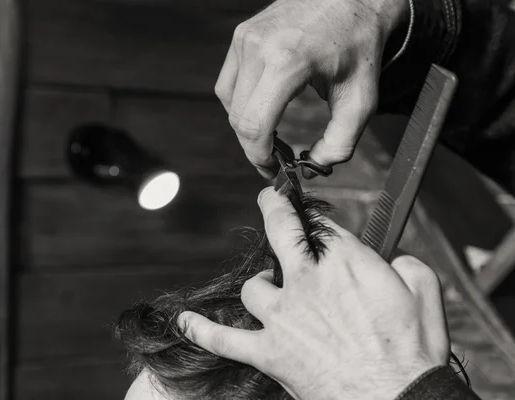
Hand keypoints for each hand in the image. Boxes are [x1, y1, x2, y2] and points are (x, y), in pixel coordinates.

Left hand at [178, 187, 449, 399]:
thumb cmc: (413, 355)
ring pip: (254, 286)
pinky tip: (185, 322)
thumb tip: (392, 258)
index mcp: (346, 264)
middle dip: (273, 209)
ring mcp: (283, 317)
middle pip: (280, 232)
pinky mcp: (269, 352)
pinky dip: (203, 330)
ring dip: (261, 286)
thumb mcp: (425, 295)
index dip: (316, 220)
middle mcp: (308, 282)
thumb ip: (406, 264)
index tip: (313, 220)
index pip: (321, 226)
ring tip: (269, 291)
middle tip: (270, 200)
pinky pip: (223, 338)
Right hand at [216, 0, 408, 177]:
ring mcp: (246, 38)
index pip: (254, 124)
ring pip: (228, 100)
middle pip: (238, 117)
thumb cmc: (359, 44)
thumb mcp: (361, 99)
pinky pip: (229, 80)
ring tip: (269, 136)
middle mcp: (258, 48)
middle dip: (253, 146)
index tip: (273, 169)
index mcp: (287, 62)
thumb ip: (340, 143)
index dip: (259, 156)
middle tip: (273, 159)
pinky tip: (263, 108)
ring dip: (245, 124)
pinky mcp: (242, 35)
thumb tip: (312, 167)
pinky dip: (241, 102)